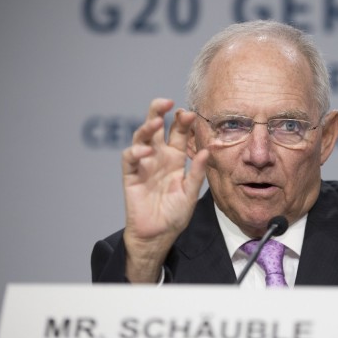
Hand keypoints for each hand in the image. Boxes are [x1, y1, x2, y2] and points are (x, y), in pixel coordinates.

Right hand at [121, 98, 208, 281]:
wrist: (158, 235)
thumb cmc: (175, 214)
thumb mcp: (191, 192)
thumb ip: (197, 172)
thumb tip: (207, 150)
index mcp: (175, 158)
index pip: (178, 133)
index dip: (183, 121)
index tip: (191, 113)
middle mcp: (158, 157)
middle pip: (156, 127)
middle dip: (160, 111)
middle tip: (168, 102)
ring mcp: (143, 164)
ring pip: (141, 137)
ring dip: (147, 127)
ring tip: (157, 121)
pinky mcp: (131, 175)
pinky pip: (130, 158)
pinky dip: (136, 151)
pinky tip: (146, 150)